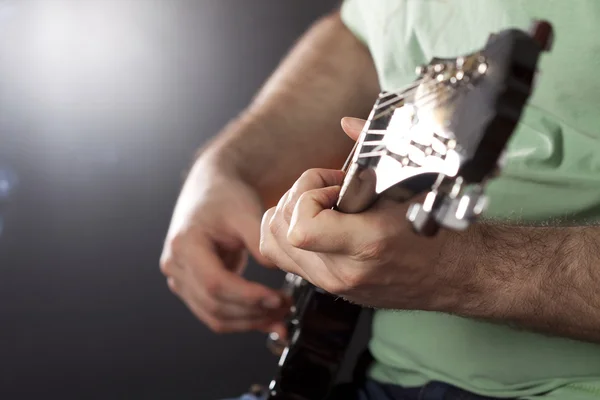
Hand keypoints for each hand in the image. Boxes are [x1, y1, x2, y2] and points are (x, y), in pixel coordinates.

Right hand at [160, 158, 289, 334]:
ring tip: (280, 314)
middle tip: (285, 307)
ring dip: (250, 322)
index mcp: (185, 244)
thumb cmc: (225, 197)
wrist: (210, 191)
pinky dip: (242, 319)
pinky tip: (266, 318)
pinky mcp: (191, 288)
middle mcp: (176, 266)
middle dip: (253, 313)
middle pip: (214, 305)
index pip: (214, 282)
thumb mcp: (245, 212)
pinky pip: (215, 312)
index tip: (275, 298)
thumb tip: (277, 271)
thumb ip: (259, 242)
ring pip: (214, 316)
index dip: (247, 296)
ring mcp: (180, 279)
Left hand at [259, 118, 464, 310]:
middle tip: (332, 192)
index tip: (336, 188)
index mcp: (365, 245)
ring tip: (324, 207)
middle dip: (299, 197)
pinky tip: (316, 222)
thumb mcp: (410, 186)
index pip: (299, 228)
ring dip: (290, 214)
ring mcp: (331, 284)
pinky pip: (282, 257)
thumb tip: (348, 123)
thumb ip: (374, 150)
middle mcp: (341, 271)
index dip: (309, 195)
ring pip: (272, 243)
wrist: (452, 275)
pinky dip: (288, 233)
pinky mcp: (326, 287)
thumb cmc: (437, 233)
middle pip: (279, 229)